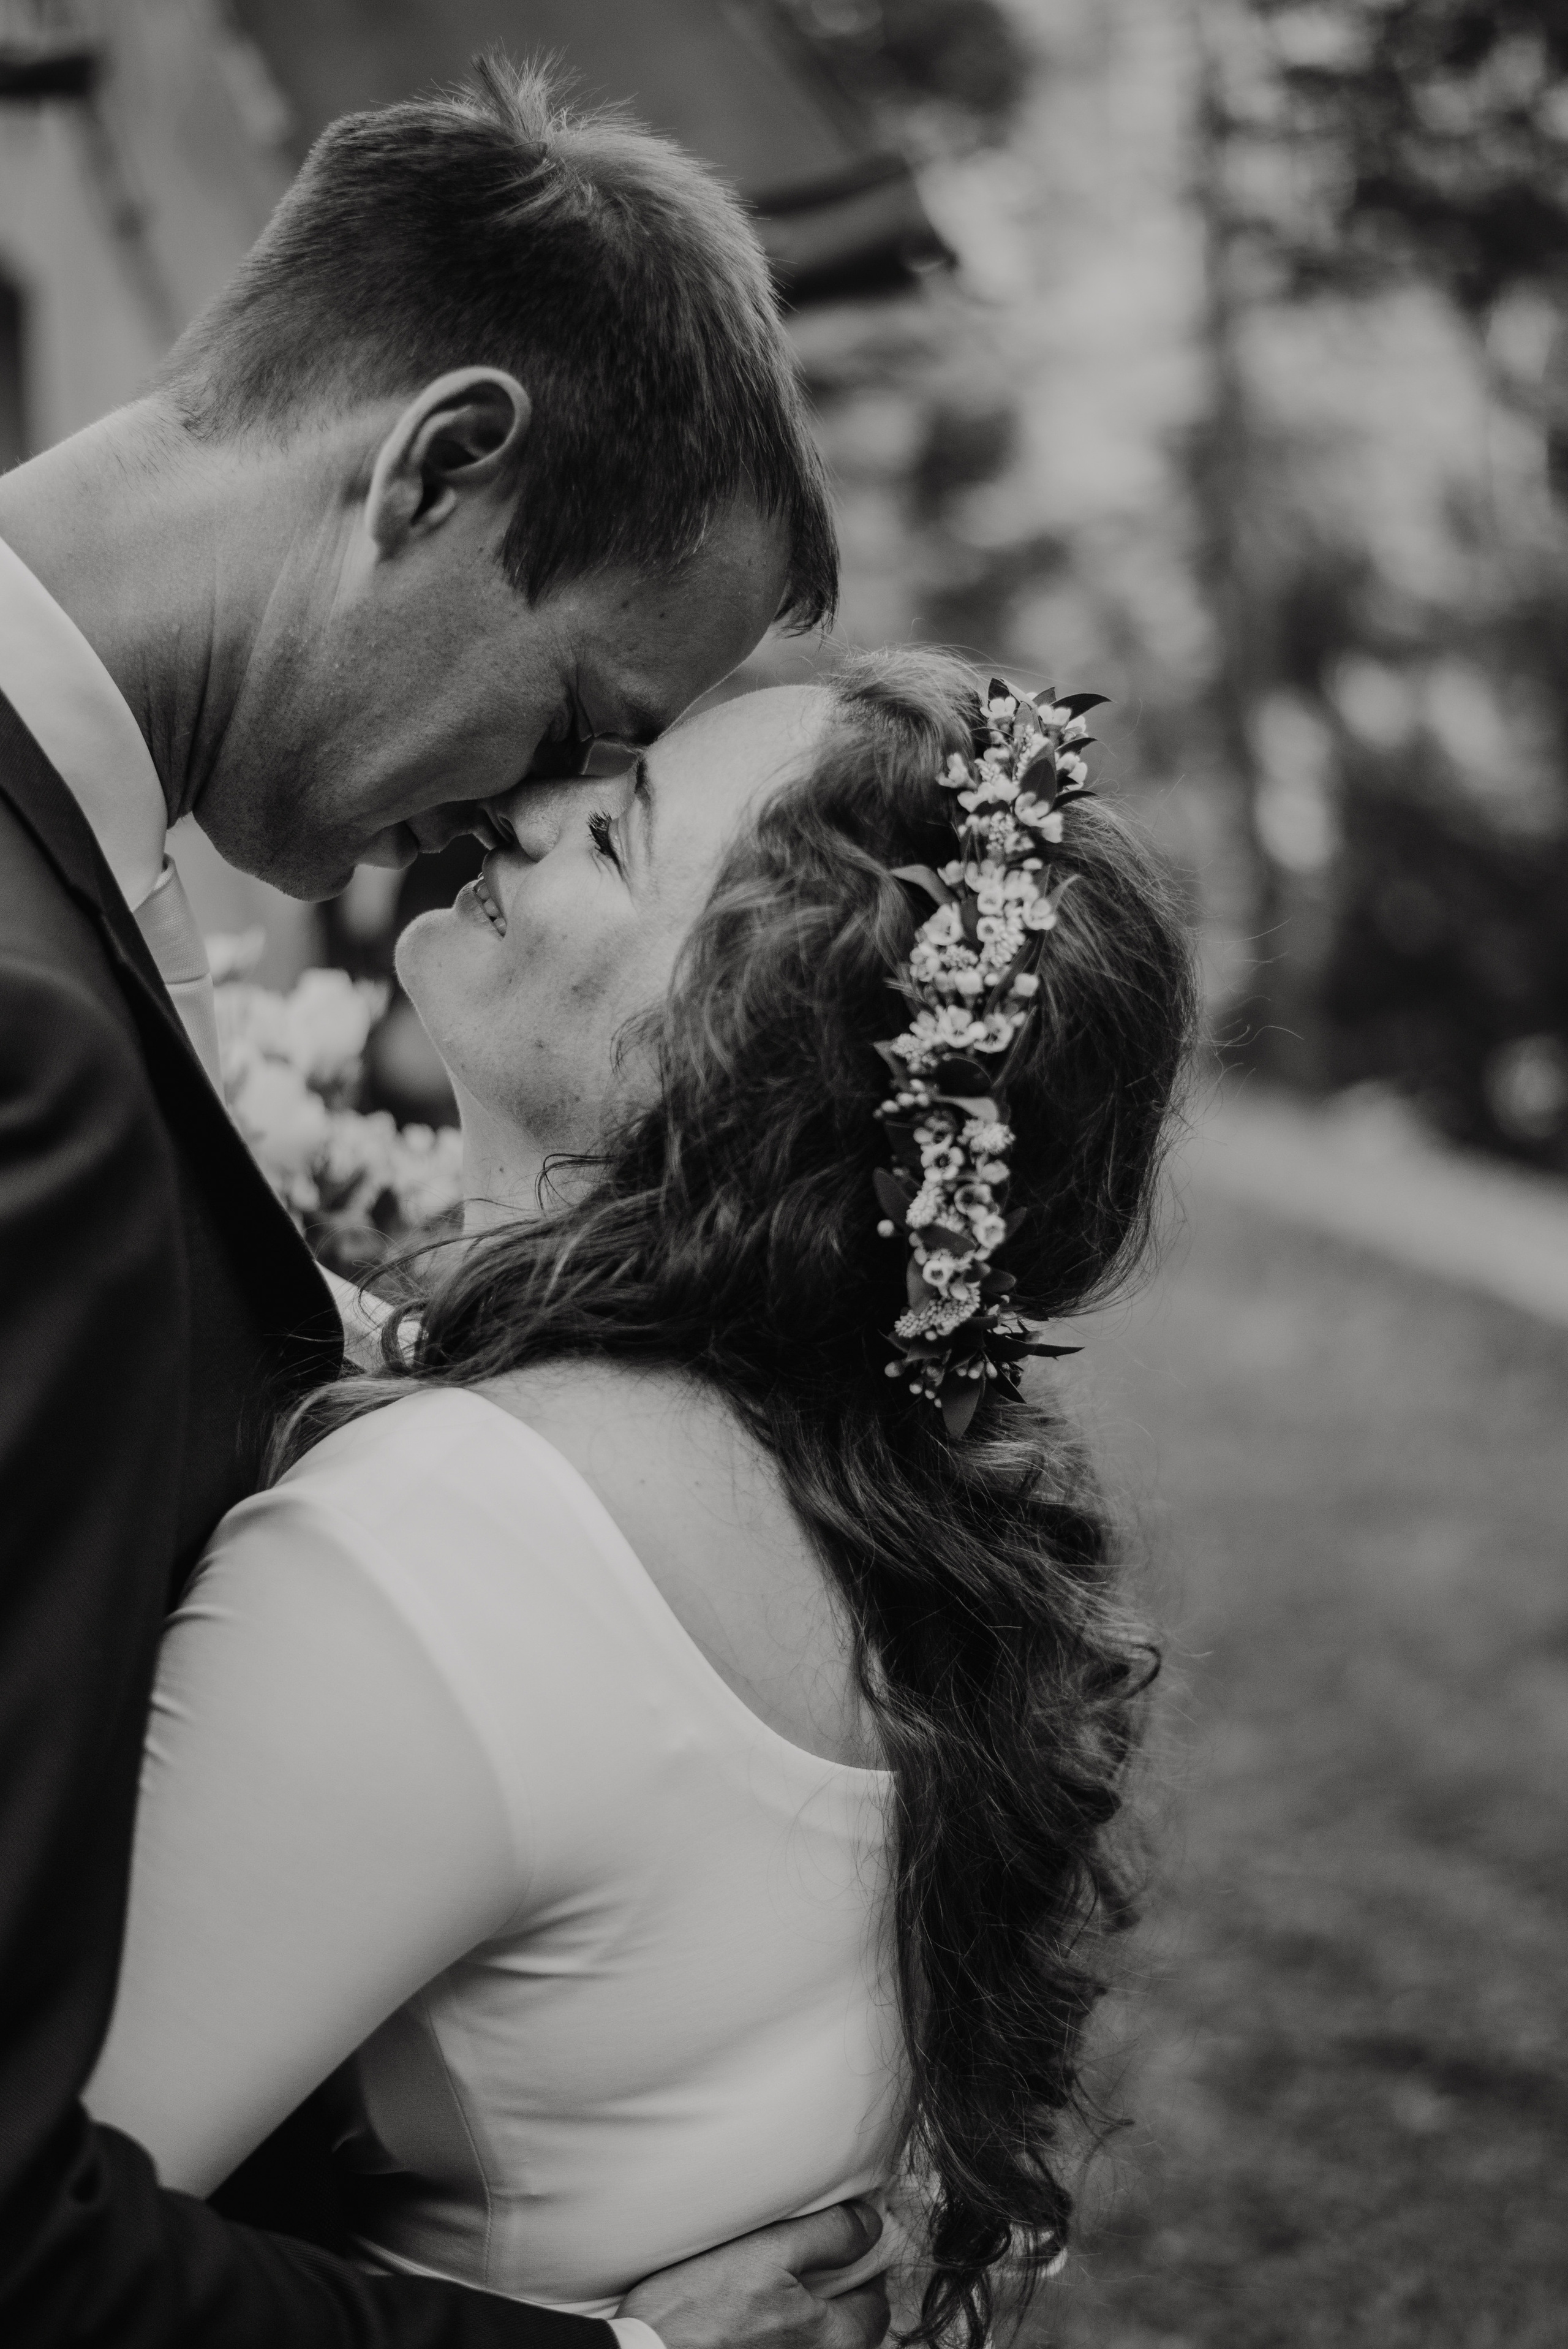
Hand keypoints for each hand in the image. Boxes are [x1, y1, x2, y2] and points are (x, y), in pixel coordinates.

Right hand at [619, 2201, 890, 2348]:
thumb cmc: (699, 2309)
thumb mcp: (767, 2251)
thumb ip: (828, 2236)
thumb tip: (870, 2224)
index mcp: (830, 2339)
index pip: (876, 2308)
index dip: (865, 2270)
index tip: (844, 2248)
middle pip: (848, 2331)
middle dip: (837, 2297)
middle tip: (808, 2262)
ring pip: (815, 2344)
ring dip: (806, 2316)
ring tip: (774, 2285)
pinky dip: (779, 2333)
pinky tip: (750, 2314)